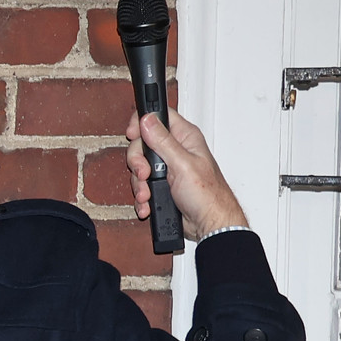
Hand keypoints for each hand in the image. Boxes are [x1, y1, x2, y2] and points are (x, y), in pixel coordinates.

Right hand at [126, 110, 248, 240]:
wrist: (207, 223)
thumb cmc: (207, 195)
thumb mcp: (183, 164)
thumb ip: (163, 141)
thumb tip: (147, 119)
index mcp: (184, 137)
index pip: (158, 116)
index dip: (141, 122)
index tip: (132, 134)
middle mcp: (175, 150)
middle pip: (142, 143)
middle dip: (138, 161)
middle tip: (145, 173)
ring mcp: (167, 167)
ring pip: (139, 165)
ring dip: (139, 183)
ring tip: (148, 193)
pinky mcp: (161, 184)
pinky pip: (141, 183)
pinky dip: (141, 195)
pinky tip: (148, 202)